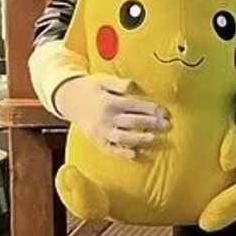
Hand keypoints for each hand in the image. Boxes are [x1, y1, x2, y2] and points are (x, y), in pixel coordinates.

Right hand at [53, 74, 168, 160]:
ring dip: (139, 139)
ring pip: (123, 137)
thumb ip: (118, 84)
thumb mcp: (102, 80)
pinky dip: (121, 153)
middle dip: (151, 123)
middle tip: (167, 125)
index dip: (151, 109)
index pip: (134, 106)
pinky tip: (134, 155)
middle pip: (132, 122)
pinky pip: (111, 149)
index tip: (165, 112)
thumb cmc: (91, 88)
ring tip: (154, 139)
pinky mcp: (98, 140)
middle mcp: (106, 118)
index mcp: (109, 102)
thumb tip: (133, 85)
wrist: (68, 99)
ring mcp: (101, 131)